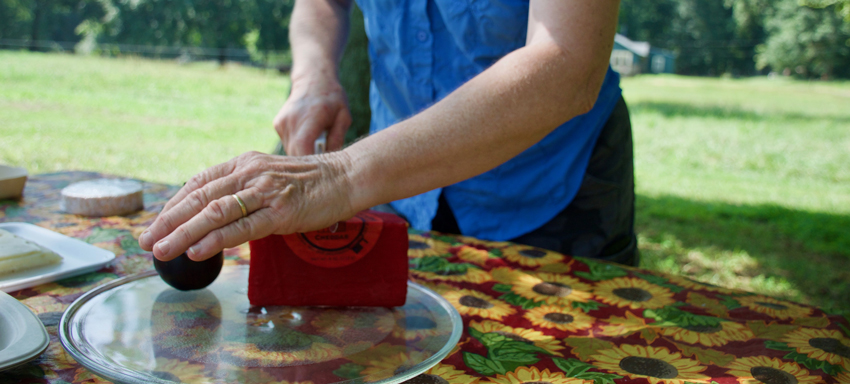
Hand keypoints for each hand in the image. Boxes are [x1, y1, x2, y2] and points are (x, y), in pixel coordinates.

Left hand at [138, 151, 356, 261]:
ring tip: (161, 250)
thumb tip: (219, 214)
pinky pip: (242, 227)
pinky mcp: (280, 212)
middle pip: (199, 197)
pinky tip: (196, 251)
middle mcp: (248, 173)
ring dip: (183, 233)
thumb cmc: (310, 183)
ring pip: (214, 213)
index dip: (173, 205)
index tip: (155, 223)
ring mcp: (264, 192)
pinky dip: (215, 239)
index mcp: (243, 163)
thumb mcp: (270, 178)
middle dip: (168, 221)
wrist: (346, 177)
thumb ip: (245, 191)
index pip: (198, 183)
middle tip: (145, 239)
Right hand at [274, 75, 351, 155]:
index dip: (310, 163)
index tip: (321, 172)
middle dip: (308, 163)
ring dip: (303, 154)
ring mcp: (282, 122)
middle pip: (295, 154)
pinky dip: (298, 146)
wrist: (313, 79)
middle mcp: (292, 119)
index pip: (302, 147)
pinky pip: (288, 144)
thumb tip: (329, 161)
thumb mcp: (344, 117)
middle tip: (323, 163)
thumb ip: (337, 138)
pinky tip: (308, 138)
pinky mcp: (278, 125)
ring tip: (317, 146)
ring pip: (290, 152)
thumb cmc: (333, 99)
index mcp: (310, 116)